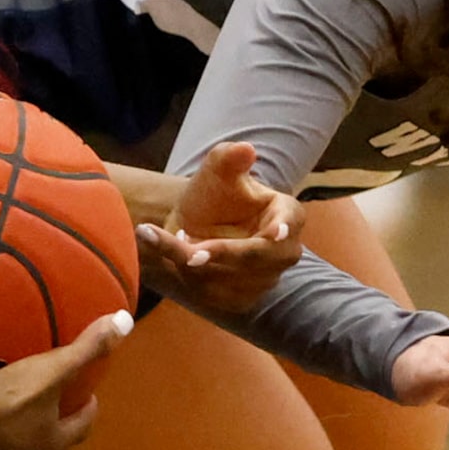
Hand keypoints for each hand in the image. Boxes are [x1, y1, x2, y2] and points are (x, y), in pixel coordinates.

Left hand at [138, 141, 304, 313]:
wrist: (194, 223)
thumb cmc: (214, 193)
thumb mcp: (217, 170)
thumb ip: (228, 158)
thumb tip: (244, 149)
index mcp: (288, 214)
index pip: (288, 222)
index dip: (282, 229)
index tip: (273, 233)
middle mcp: (283, 252)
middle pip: (256, 257)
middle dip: (221, 254)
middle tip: (186, 251)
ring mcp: (266, 279)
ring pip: (229, 278)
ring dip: (190, 262)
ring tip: (159, 237)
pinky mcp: (243, 299)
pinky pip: (214, 294)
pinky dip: (185, 277)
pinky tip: (167, 256)